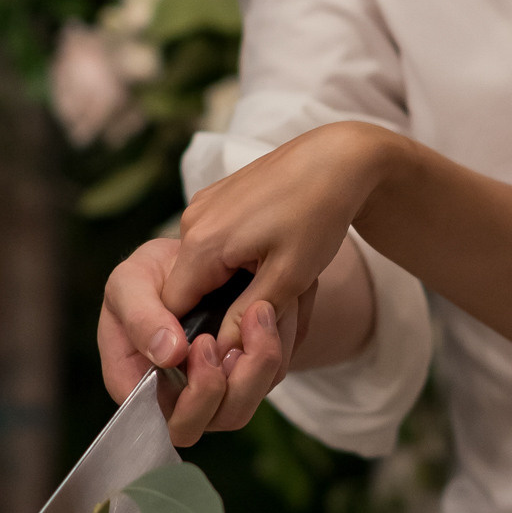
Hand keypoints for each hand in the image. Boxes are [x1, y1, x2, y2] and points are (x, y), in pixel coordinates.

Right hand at [97, 234, 301, 446]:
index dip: (186, 394)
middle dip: (227, 386)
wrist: (193, 257)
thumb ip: (140, 317)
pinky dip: (275, 349)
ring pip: (241, 407)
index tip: (202, 343)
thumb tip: (169, 355)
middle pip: (205, 423)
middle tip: (232, 333)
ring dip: (259, 364)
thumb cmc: (150, 275)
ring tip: (260, 311)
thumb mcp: (131, 283)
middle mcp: (174, 398)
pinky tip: (271, 313)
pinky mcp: (241, 379)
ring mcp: (210, 394)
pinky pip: (266, 382)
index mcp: (136, 381)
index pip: (158, 416)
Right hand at [167, 121, 395, 335]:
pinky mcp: (217, 198)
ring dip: (228, 285)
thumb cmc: (318, 214)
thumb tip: (220, 354)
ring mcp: (203, 206)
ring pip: (201, 268)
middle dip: (217, 310)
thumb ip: (246, 318)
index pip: (173, 309)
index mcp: (202, 243)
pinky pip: (212, 244)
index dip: (196, 335)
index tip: (228, 349)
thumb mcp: (288, 277)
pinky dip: (233, 261)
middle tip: (262, 316)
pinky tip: (268, 257)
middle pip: (187, 289)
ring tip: (271, 284)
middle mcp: (192, 221)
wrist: (337, 158)